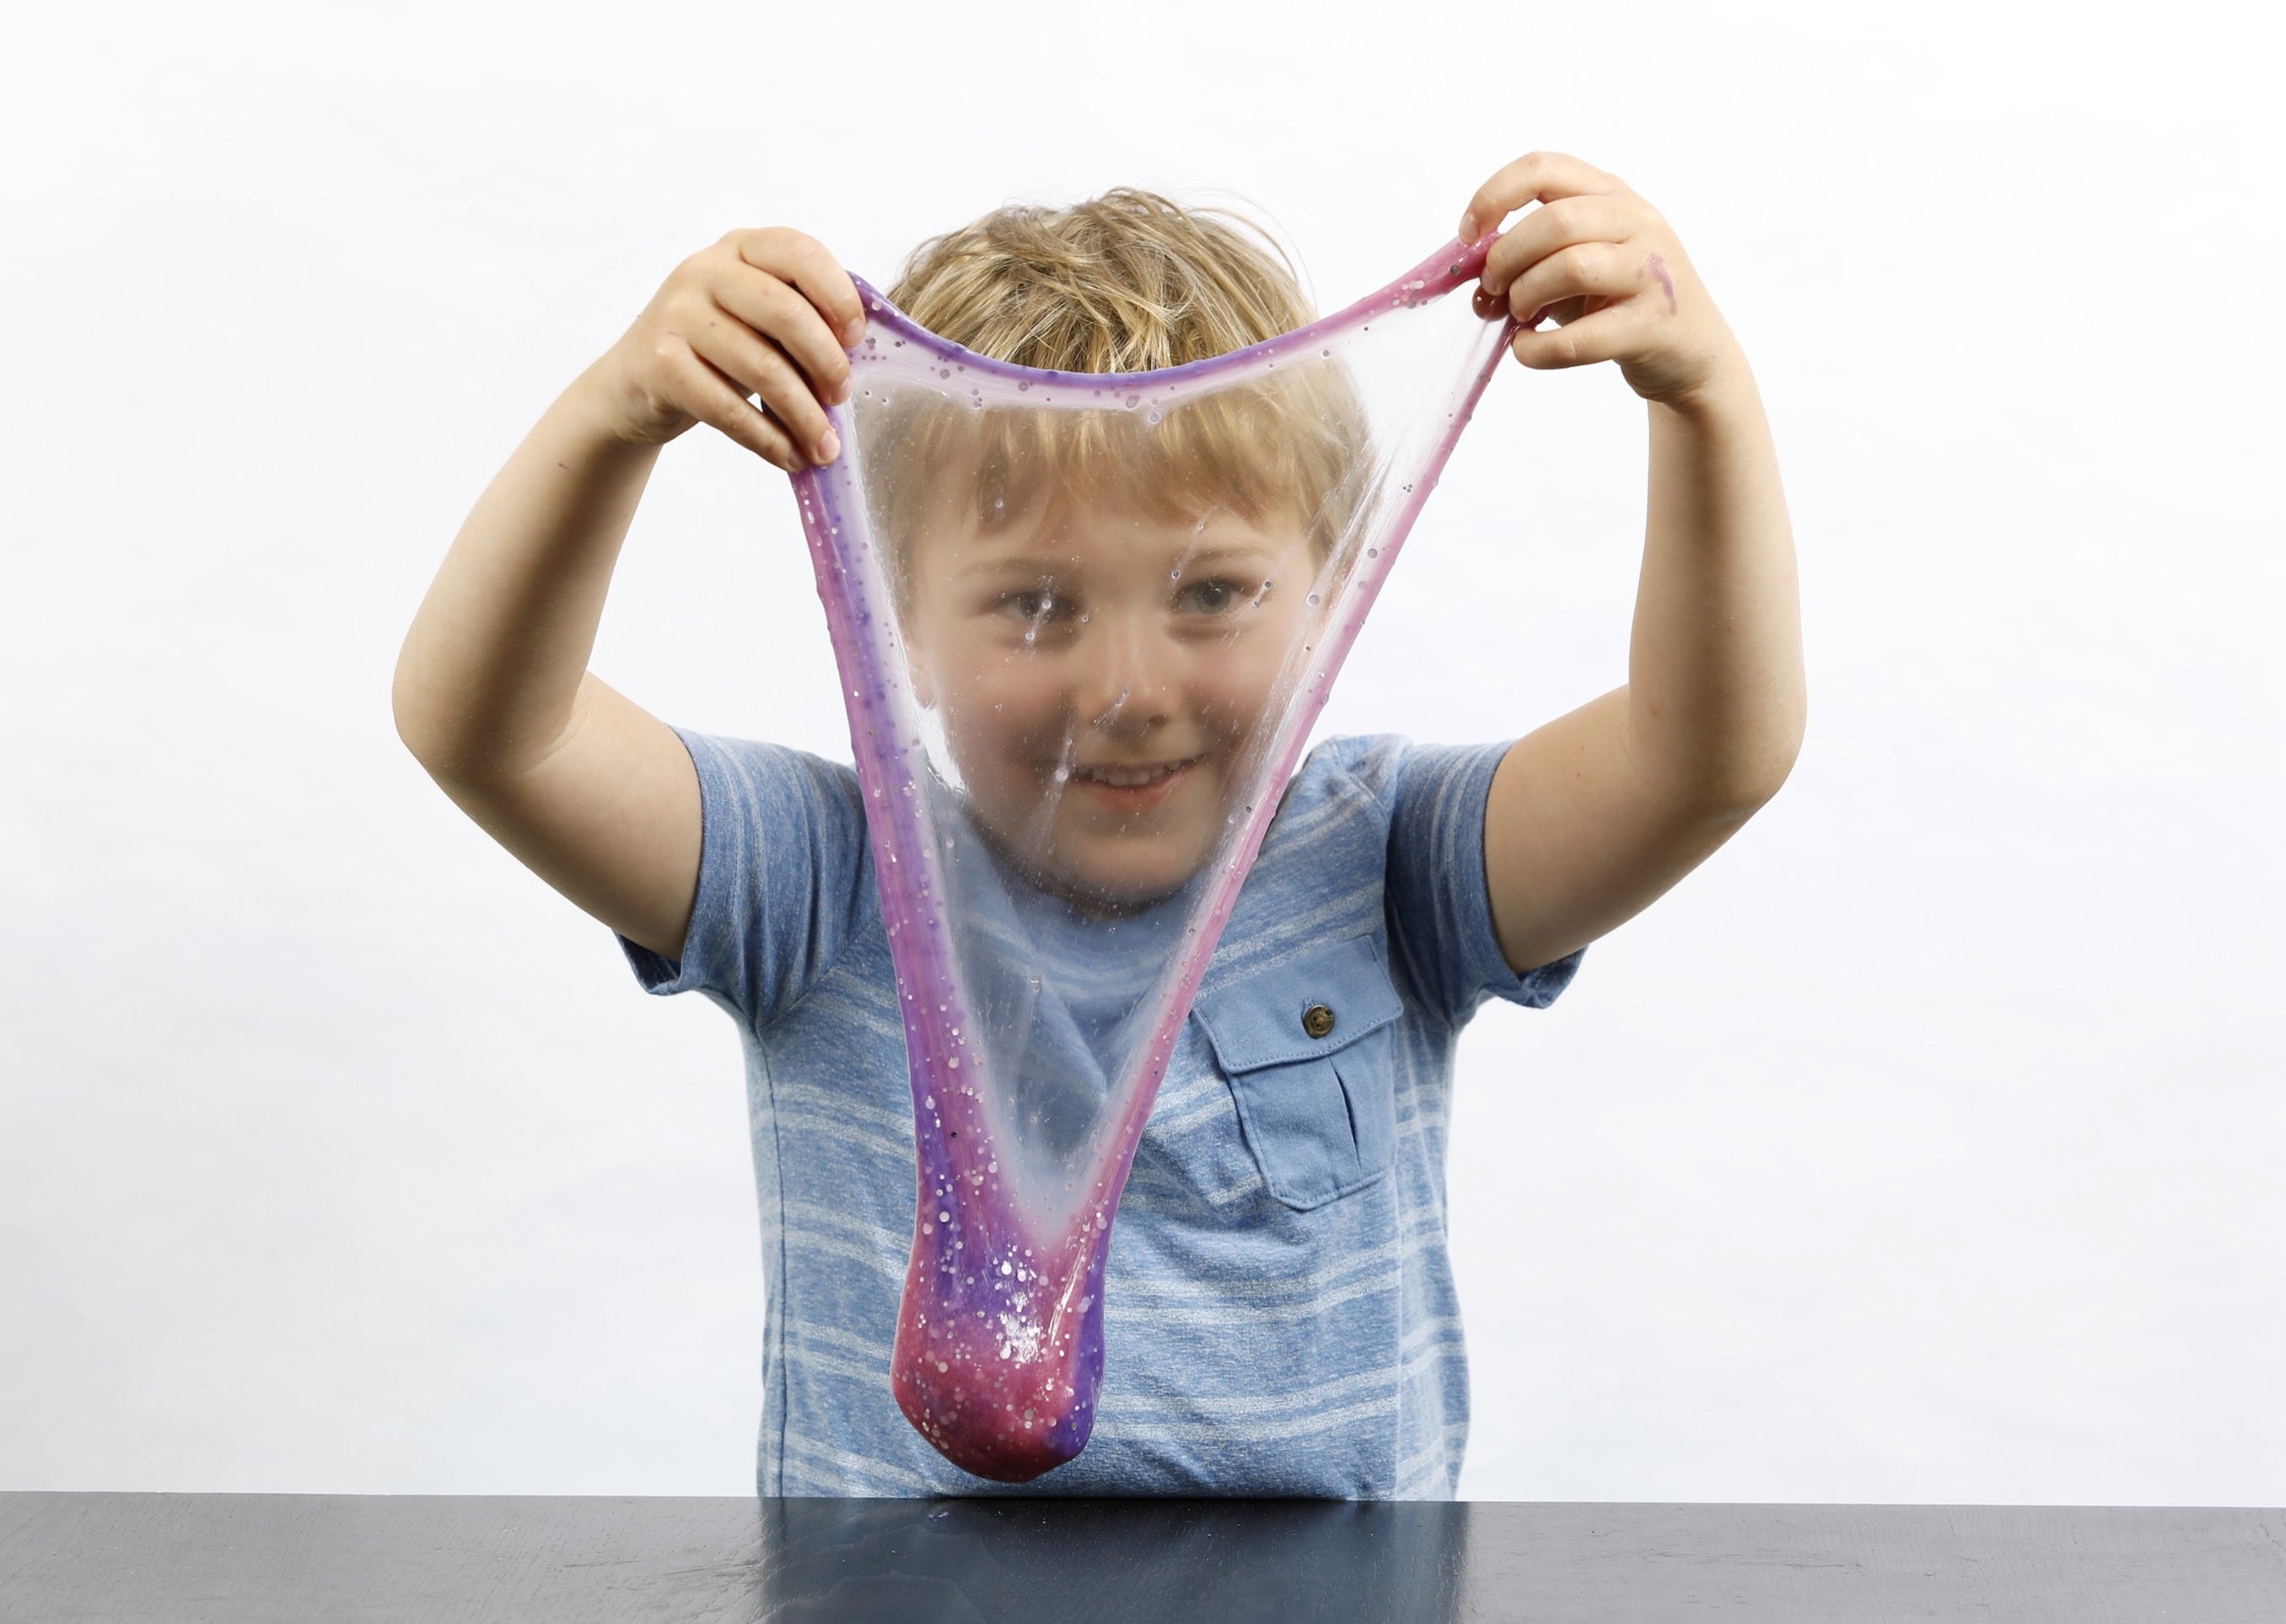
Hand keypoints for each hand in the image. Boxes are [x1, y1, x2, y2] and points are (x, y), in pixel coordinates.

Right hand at [581, 227, 866, 471]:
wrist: (635, 384)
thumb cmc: (718, 350)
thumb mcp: (757, 319)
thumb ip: (802, 317)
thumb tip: (868, 353)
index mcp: (741, 248)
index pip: (800, 252)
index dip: (838, 295)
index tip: (858, 340)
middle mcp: (704, 270)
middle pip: (785, 313)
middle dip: (826, 362)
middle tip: (843, 399)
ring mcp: (676, 314)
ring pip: (761, 367)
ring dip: (803, 416)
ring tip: (824, 448)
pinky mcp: (659, 364)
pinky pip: (727, 408)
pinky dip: (767, 439)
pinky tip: (788, 457)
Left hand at [1461, 153, 1742, 407]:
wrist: (1690, 353)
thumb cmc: (1621, 302)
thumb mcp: (1580, 262)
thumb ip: (1531, 258)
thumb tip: (1475, 279)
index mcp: (1612, 194)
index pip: (1543, 167)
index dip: (1493, 196)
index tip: (1469, 235)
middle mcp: (1638, 222)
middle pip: (1555, 221)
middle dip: (1507, 257)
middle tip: (1495, 287)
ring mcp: (1651, 271)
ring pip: (1571, 266)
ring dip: (1526, 295)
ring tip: (1520, 316)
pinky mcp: (1652, 325)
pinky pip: (1581, 338)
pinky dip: (1539, 349)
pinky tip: (1528, 349)